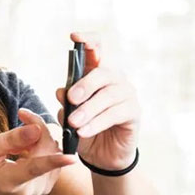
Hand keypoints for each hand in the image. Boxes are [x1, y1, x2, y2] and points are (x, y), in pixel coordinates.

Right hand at [0, 115, 77, 194]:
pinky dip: (42, 144)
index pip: (36, 168)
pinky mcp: (46, 183)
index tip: (71, 158)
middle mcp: (30, 187)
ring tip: (19, 133)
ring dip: (40, 135)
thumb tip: (36, 130)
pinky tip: (26, 145)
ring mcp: (40, 187)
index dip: (54, 161)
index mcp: (11, 179)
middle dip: (38, 127)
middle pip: (48, 149)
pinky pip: (52, 155)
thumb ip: (10, 139)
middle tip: (22, 114)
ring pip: (53, 149)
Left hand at [54, 32, 140, 170]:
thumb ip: (65, 103)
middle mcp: (114, 80)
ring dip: (88, 110)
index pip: (96, 49)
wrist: (102, 157)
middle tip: (70, 99)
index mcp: (96, 74)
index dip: (88, 40)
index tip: (74, 37)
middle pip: (102, 72)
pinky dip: (97, 123)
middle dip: (84, 85)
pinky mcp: (133, 112)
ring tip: (74, 123)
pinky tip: (84, 132)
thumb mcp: (69, 117)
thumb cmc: (85, 130)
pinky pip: (115, 113)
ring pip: (108, 95)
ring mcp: (126, 94)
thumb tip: (61, 91)